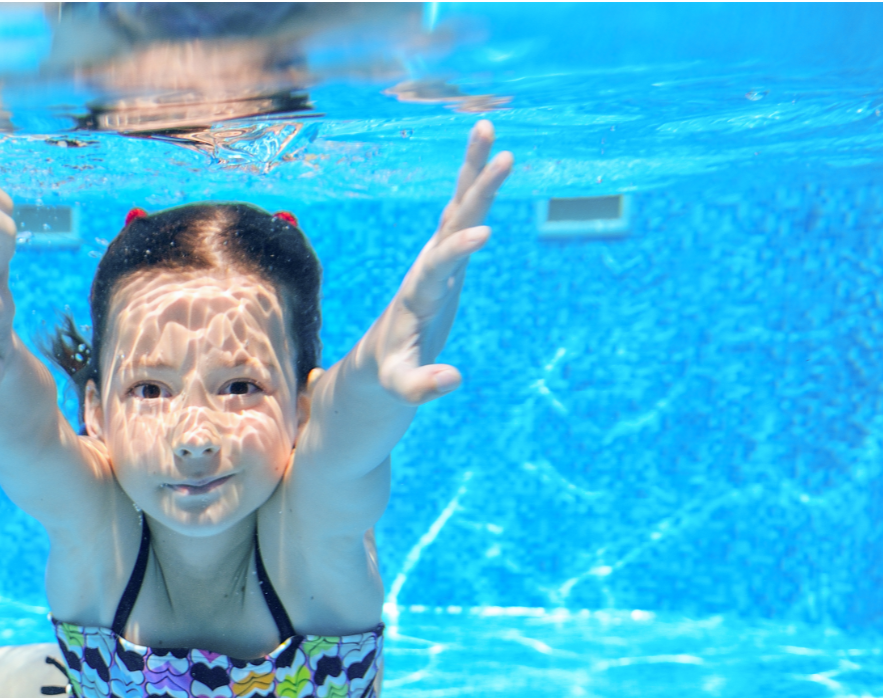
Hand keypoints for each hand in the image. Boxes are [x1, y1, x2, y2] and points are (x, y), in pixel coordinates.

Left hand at [362, 119, 512, 403]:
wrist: (381, 354)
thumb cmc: (390, 370)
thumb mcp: (400, 385)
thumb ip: (420, 386)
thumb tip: (452, 380)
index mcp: (418, 294)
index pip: (438, 266)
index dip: (457, 251)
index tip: (482, 235)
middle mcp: (427, 266)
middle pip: (453, 222)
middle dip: (476, 191)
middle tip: (502, 155)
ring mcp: (438, 255)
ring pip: (459, 206)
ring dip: (473, 169)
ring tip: (486, 126)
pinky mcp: (450, 254)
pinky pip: (465, 212)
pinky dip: (477, 183)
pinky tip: (491, 154)